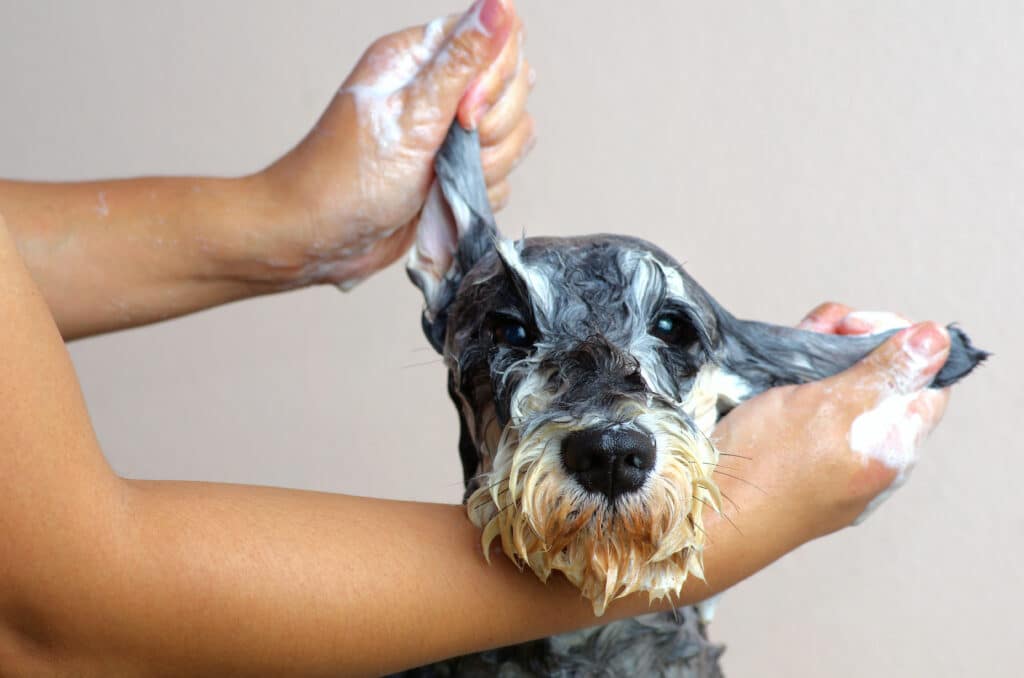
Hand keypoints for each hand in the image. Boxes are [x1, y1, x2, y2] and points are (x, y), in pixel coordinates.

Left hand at [252, 0, 532, 289]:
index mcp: (421, 59)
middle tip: (448, 147)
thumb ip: (463, 61)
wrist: (322, 240)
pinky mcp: (457, 172)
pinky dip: (478, 194)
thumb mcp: (411, 115)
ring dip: (487, 166)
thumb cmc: (346, 178)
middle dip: (492, 129)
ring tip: (440, 179)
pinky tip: (442, 199)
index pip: (497, 39)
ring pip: (514, 136)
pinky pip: (501, 177)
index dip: (496, 78)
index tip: (465, 113)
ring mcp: (450, 134)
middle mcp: (439, 91)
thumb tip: (499, 4)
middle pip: (514, 90)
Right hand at [709, 303, 951, 552]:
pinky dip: (796, 383)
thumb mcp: (834, 405)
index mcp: (894, 449)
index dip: (900, 343)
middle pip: (881, 384)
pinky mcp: (792, 458)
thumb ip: (888, 373)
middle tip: (823, 330)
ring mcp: (829, 460)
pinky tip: (775, 368)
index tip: (857, 327)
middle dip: (853, 344)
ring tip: (791, 346)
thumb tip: (937, 340)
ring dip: (820, 358)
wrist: (704, 515)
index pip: (925, 383)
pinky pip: (809, 414)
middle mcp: (868, 458)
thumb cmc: (768, 469)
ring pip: (840, 394)